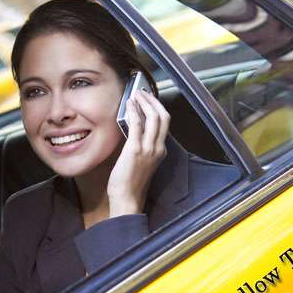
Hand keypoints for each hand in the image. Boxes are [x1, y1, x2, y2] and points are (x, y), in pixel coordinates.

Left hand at [107, 90, 169, 216]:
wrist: (127, 199)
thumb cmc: (131, 184)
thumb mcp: (142, 163)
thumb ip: (143, 148)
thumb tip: (134, 129)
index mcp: (161, 152)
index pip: (164, 124)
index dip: (157, 108)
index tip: (148, 100)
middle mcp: (158, 148)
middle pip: (163, 117)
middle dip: (153, 101)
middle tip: (142, 93)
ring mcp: (148, 149)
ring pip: (153, 117)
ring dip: (144, 102)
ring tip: (136, 95)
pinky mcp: (135, 150)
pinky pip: (137, 124)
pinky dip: (134, 111)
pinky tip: (129, 104)